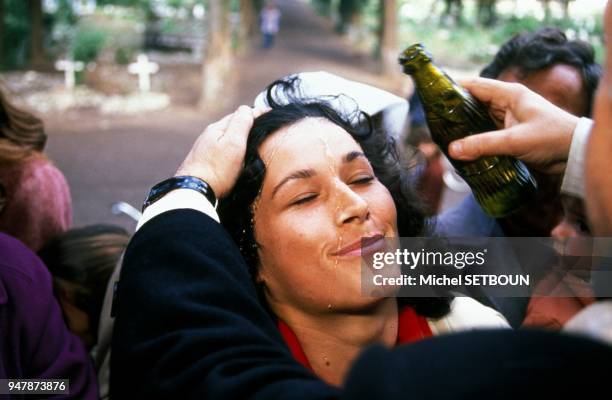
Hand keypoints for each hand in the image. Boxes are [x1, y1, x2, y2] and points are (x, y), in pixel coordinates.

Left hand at [176, 106, 267, 198]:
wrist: (194, 192)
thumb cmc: (216, 169)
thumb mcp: (233, 143)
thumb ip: (241, 123)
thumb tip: (248, 109)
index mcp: (217, 128)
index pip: (240, 114)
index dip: (257, 113)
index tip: (270, 113)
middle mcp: (209, 135)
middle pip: (231, 124)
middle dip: (247, 121)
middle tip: (262, 123)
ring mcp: (204, 148)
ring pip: (225, 136)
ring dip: (238, 134)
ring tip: (251, 138)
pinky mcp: (202, 162)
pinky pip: (220, 148)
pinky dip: (230, 147)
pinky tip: (234, 155)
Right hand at [447, 77, 579, 173]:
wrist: (575, 154)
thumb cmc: (551, 138)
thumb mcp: (515, 141)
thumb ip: (483, 144)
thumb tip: (452, 149)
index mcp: (509, 94)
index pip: (475, 85)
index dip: (454, 88)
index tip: (434, 96)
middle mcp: (507, 102)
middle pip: (474, 102)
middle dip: (455, 111)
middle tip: (434, 121)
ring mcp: (508, 118)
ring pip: (479, 118)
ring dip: (464, 126)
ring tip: (443, 135)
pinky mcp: (510, 133)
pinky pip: (486, 132)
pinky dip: (474, 137)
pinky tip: (462, 146)